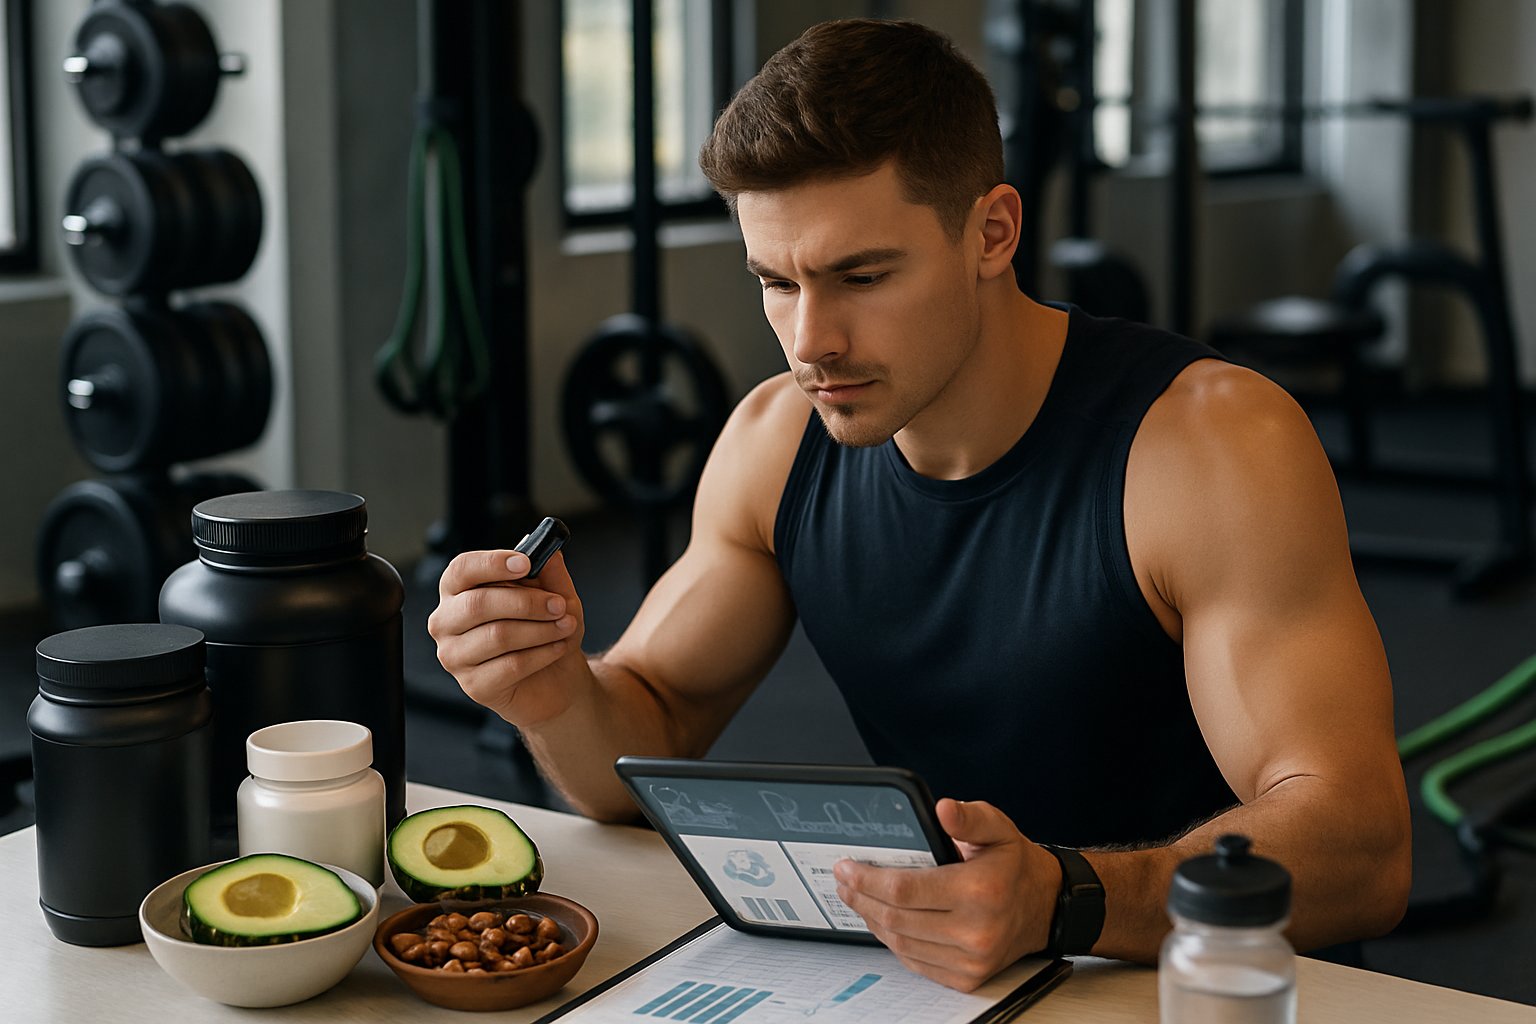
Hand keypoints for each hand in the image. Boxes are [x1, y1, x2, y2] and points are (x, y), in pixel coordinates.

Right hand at [427, 548, 585, 725]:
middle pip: (477, 604)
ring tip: (565, 626)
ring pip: (497, 636)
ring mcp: (455, 657)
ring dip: (540, 629)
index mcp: (458, 591)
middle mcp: (446, 622)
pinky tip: (558, 647)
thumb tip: (548, 552)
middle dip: (525, 603)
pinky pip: (510, 665)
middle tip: (558, 605)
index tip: (525, 563)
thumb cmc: (545, 629)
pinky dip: (542, 653)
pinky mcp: (474, 686)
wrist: (556, 677)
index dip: (492, 564)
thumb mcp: (555, 594)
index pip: (461, 569)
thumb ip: (549, 571)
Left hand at [833, 799, 1061, 991]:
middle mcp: (976, 931)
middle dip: (861, 898)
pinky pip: (916, 962)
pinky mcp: (967, 977)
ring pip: (901, 944)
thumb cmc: (1014, 865)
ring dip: (872, 920)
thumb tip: (942, 808)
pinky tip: (884, 921)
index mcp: (980, 891)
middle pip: (896, 919)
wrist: (1045, 906)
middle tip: (843, 881)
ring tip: (858, 898)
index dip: (867, 879)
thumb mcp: (997, 827)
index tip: (846, 867)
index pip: (905, 890)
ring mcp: (971, 960)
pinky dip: (894, 941)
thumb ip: (967, 817)